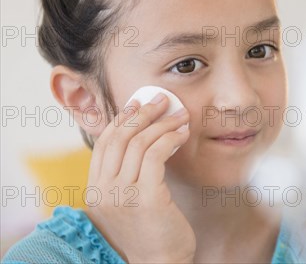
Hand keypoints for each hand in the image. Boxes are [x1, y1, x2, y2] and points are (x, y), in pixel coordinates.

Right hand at [85, 93, 194, 262]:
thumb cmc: (150, 232)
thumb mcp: (128, 201)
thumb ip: (126, 176)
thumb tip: (142, 139)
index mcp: (95, 189)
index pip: (104, 142)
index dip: (122, 119)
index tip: (138, 103)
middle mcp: (103, 190)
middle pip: (119, 137)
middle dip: (142, 113)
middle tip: (162, 100)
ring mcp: (122, 194)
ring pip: (139, 142)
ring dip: (162, 123)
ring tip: (181, 115)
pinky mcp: (145, 198)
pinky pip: (155, 155)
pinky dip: (169, 138)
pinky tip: (182, 133)